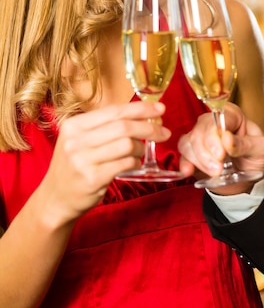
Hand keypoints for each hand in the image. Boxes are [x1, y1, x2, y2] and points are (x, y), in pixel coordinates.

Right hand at [39, 102, 169, 225]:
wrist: (55, 199)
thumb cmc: (75, 166)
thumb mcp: (80, 140)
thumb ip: (105, 127)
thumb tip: (142, 114)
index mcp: (75, 125)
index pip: (115, 111)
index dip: (141, 108)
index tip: (160, 108)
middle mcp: (76, 140)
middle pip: (123, 126)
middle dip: (149, 127)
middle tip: (164, 132)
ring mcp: (83, 160)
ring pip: (127, 144)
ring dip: (140, 148)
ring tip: (139, 153)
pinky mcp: (92, 178)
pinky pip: (125, 164)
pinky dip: (135, 163)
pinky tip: (133, 164)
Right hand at [178, 102, 263, 193]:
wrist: (251, 175)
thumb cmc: (257, 156)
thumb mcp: (260, 150)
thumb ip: (245, 144)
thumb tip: (226, 138)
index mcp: (232, 115)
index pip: (217, 119)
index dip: (215, 136)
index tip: (221, 154)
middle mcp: (213, 123)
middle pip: (200, 131)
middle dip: (206, 152)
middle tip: (218, 168)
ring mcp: (201, 137)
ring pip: (189, 142)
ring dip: (199, 160)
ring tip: (215, 172)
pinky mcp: (193, 153)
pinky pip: (183, 154)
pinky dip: (185, 163)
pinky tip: (189, 171)